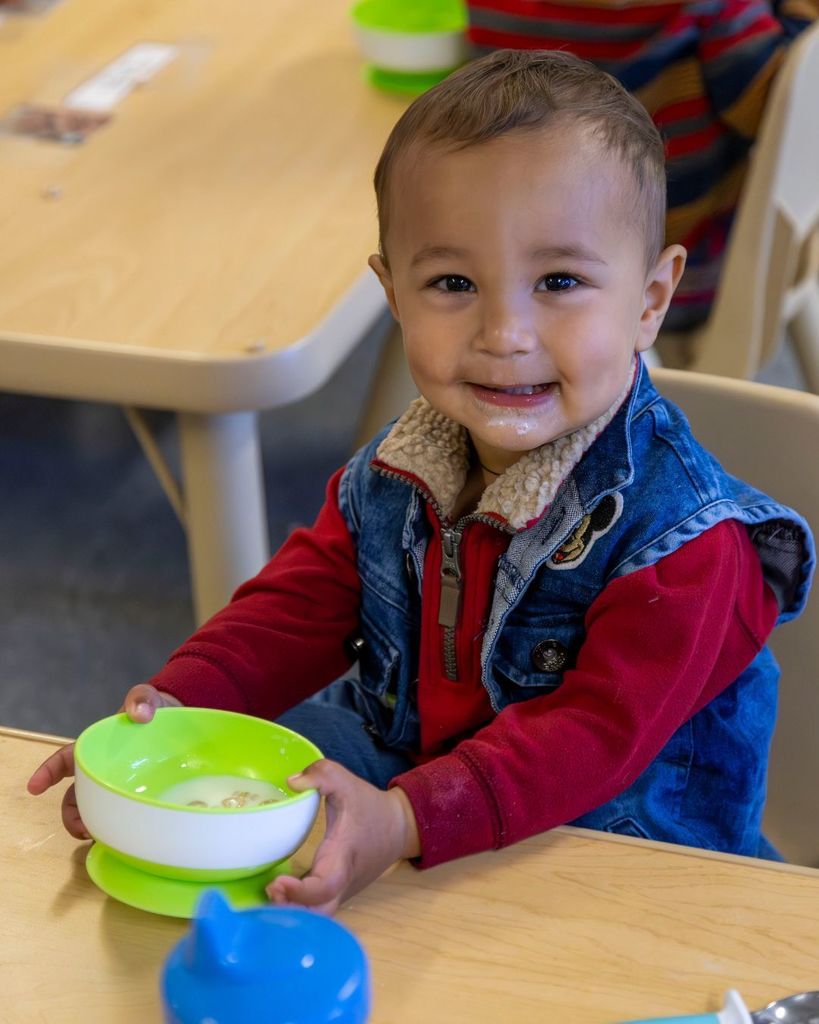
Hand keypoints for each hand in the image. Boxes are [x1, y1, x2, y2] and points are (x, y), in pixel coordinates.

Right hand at [26, 683, 181, 838]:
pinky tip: (123, 837)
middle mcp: (103, 771)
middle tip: (83, 830)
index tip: (34, 788)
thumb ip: (142, 698)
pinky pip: (119, 816)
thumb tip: (139, 713)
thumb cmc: (155, 712)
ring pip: (94, 810)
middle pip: (76, 797)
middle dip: (71, 815)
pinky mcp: (135, 797)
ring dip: (91, 826)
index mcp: (98, 748)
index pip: (67, 760)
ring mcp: (118, 786)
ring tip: (101, 838)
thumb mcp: (149, 700)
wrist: (180, 725)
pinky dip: (114, 829)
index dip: (48, 773)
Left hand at [266, 759, 419, 914]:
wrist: (400, 828)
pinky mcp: (338, 890)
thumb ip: (321, 774)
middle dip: (291, 910)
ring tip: (271, 891)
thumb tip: (291, 782)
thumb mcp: (348, 782)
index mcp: (342, 857)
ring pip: (317, 914)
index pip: (323, 887)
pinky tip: (280, 891)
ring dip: (293, 910)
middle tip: (270, 891)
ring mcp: (340, 889)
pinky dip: (299, 905)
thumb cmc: (371, 807)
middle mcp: (341, 880)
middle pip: (317, 913)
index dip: (299, 892)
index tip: (277, 882)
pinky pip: (318, 905)